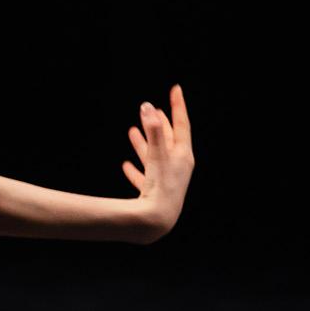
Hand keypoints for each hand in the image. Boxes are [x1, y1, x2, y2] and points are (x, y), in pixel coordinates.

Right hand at [121, 83, 193, 244]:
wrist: (158, 221)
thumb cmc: (161, 187)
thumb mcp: (158, 155)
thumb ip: (153, 130)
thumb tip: (148, 106)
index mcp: (183, 156)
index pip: (182, 124)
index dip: (178, 106)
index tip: (176, 89)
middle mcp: (178, 167)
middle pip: (169, 139)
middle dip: (160, 124)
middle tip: (153, 109)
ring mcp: (166, 181)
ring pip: (155, 156)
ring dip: (144, 143)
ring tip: (133, 131)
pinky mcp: (154, 194)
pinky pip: (145, 177)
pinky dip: (136, 169)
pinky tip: (126, 166)